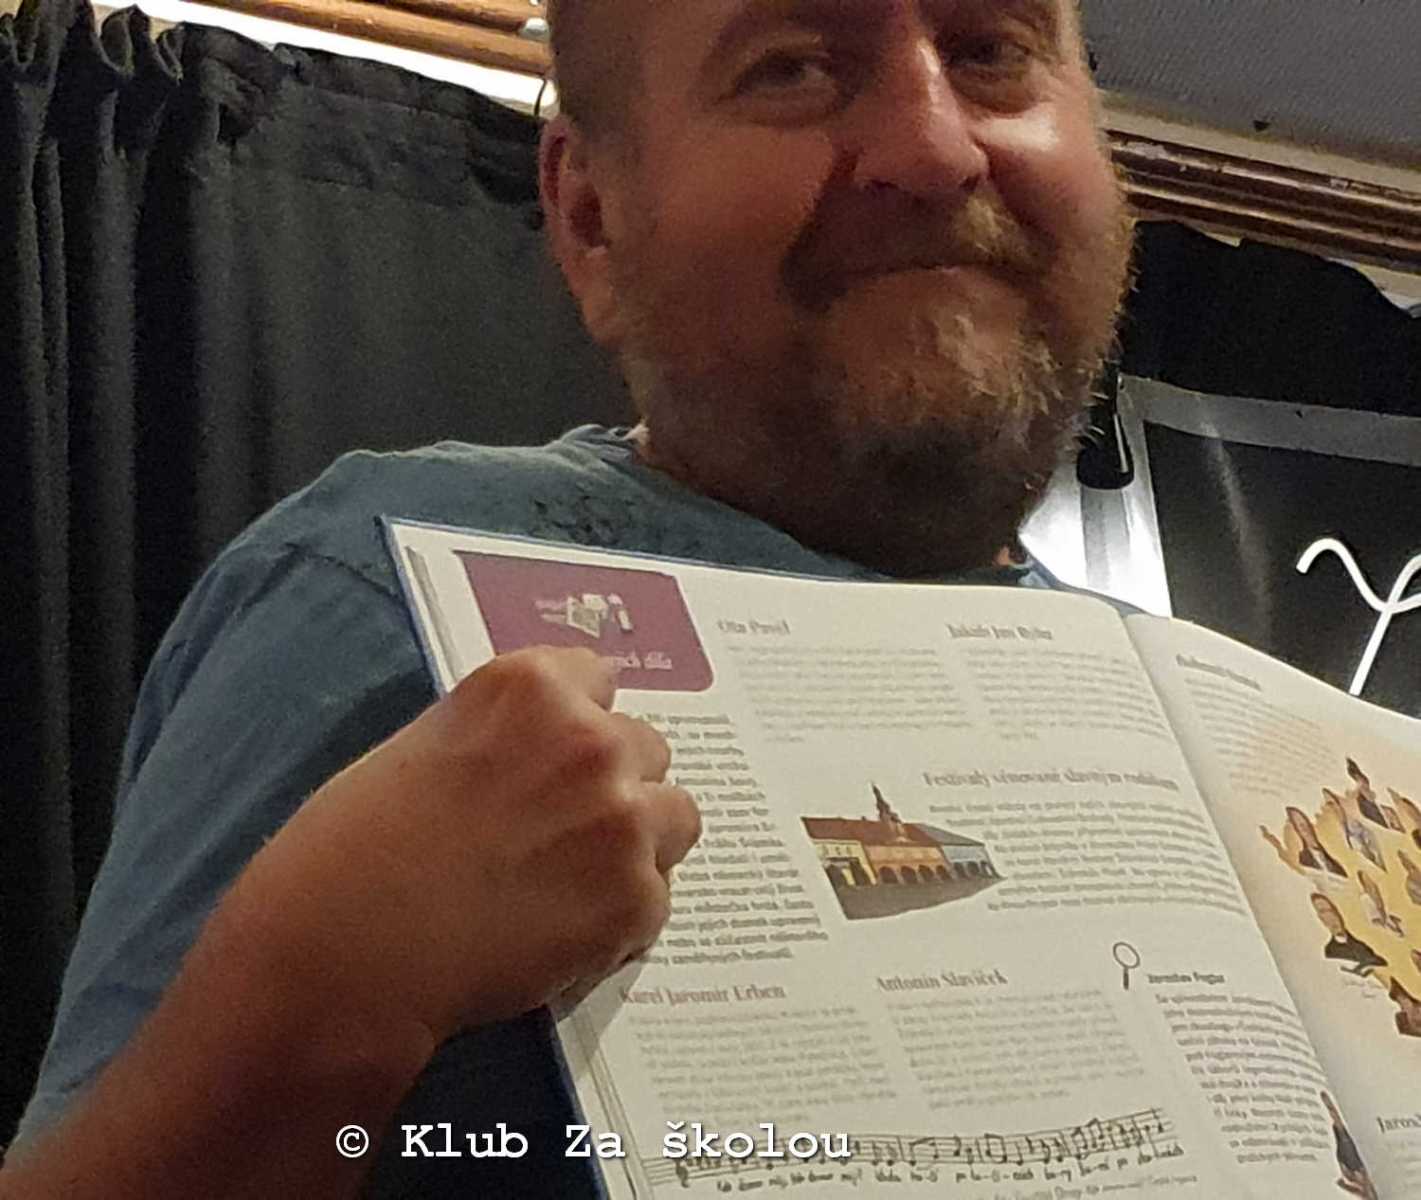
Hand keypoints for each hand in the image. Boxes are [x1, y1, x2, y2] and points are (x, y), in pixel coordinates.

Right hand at [224, 647, 700, 1043]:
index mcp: (531, 688)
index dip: (577, 722)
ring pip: (674, 816)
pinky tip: (560, 934)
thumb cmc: (353, 849)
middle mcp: (591, 741)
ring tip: (575, 882)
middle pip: (645, 748)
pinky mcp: (636, 901)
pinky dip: (619, 918)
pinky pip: (656, 897)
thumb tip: (540, 755)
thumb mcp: (425, 746)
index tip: (558, 757)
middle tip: (560, 832)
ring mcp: (622, 821)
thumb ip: (503, 737)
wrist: (345, 953)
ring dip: (637, 842)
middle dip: (611, 784)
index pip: (598, 677)